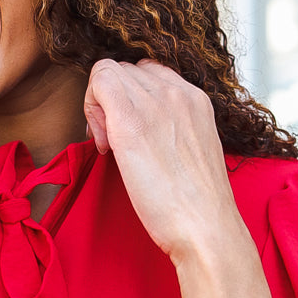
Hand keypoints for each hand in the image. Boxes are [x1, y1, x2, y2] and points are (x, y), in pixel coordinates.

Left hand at [85, 59, 291, 297]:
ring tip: (111, 147)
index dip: (133, 100)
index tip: (131, 137)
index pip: (151, 72)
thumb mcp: (192, 154)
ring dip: (101, 106)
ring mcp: (155, 101)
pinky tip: (105, 146)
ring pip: (109, 71)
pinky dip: (91, 108)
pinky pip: (99, 79)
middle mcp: (178, 91)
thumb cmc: (196, 207)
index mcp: (196, 99)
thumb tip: (143, 132)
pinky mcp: (131, 119)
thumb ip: (173, 132)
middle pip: (127, 70)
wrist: (205, 227)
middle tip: (114, 144)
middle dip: (113, 102)